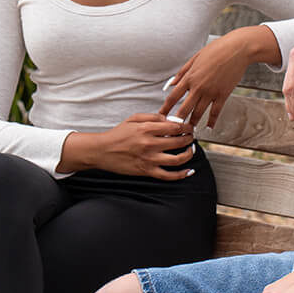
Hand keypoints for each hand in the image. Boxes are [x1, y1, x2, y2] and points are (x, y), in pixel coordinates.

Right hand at [62, 113, 194, 179]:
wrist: (102, 151)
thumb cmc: (116, 135)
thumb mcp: (133, 119)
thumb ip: (152, 117)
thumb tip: (168, 119)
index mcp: (147, 129)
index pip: (174, 127)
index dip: (185, 126)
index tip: (188, 127)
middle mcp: (150, 144)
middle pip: (179, 141)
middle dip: (189, 138)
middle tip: (191, 137)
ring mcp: (149, 159)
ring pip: (177, 159)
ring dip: (189, 154)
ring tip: (191, 150)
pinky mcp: (147, 171)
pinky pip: (168, 175)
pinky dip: (181, 174)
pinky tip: (188, 171)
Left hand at [160, 27, 269, 128]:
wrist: (237, 49)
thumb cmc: (217, 50)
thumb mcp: (195, 58)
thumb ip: (182, 72)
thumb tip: (171, 83)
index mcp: (190, 77)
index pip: (173, 97)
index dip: (165, 108)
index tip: (161, 115)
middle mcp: (198, 87)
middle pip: (184, 109)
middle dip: (177, 121)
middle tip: (173, 128)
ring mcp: (211, 92)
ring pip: (198, 113)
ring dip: (193, 123)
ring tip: (189, 129)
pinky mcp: (223, 95)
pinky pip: (215, 112)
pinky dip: (211, 121)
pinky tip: (209, 126)